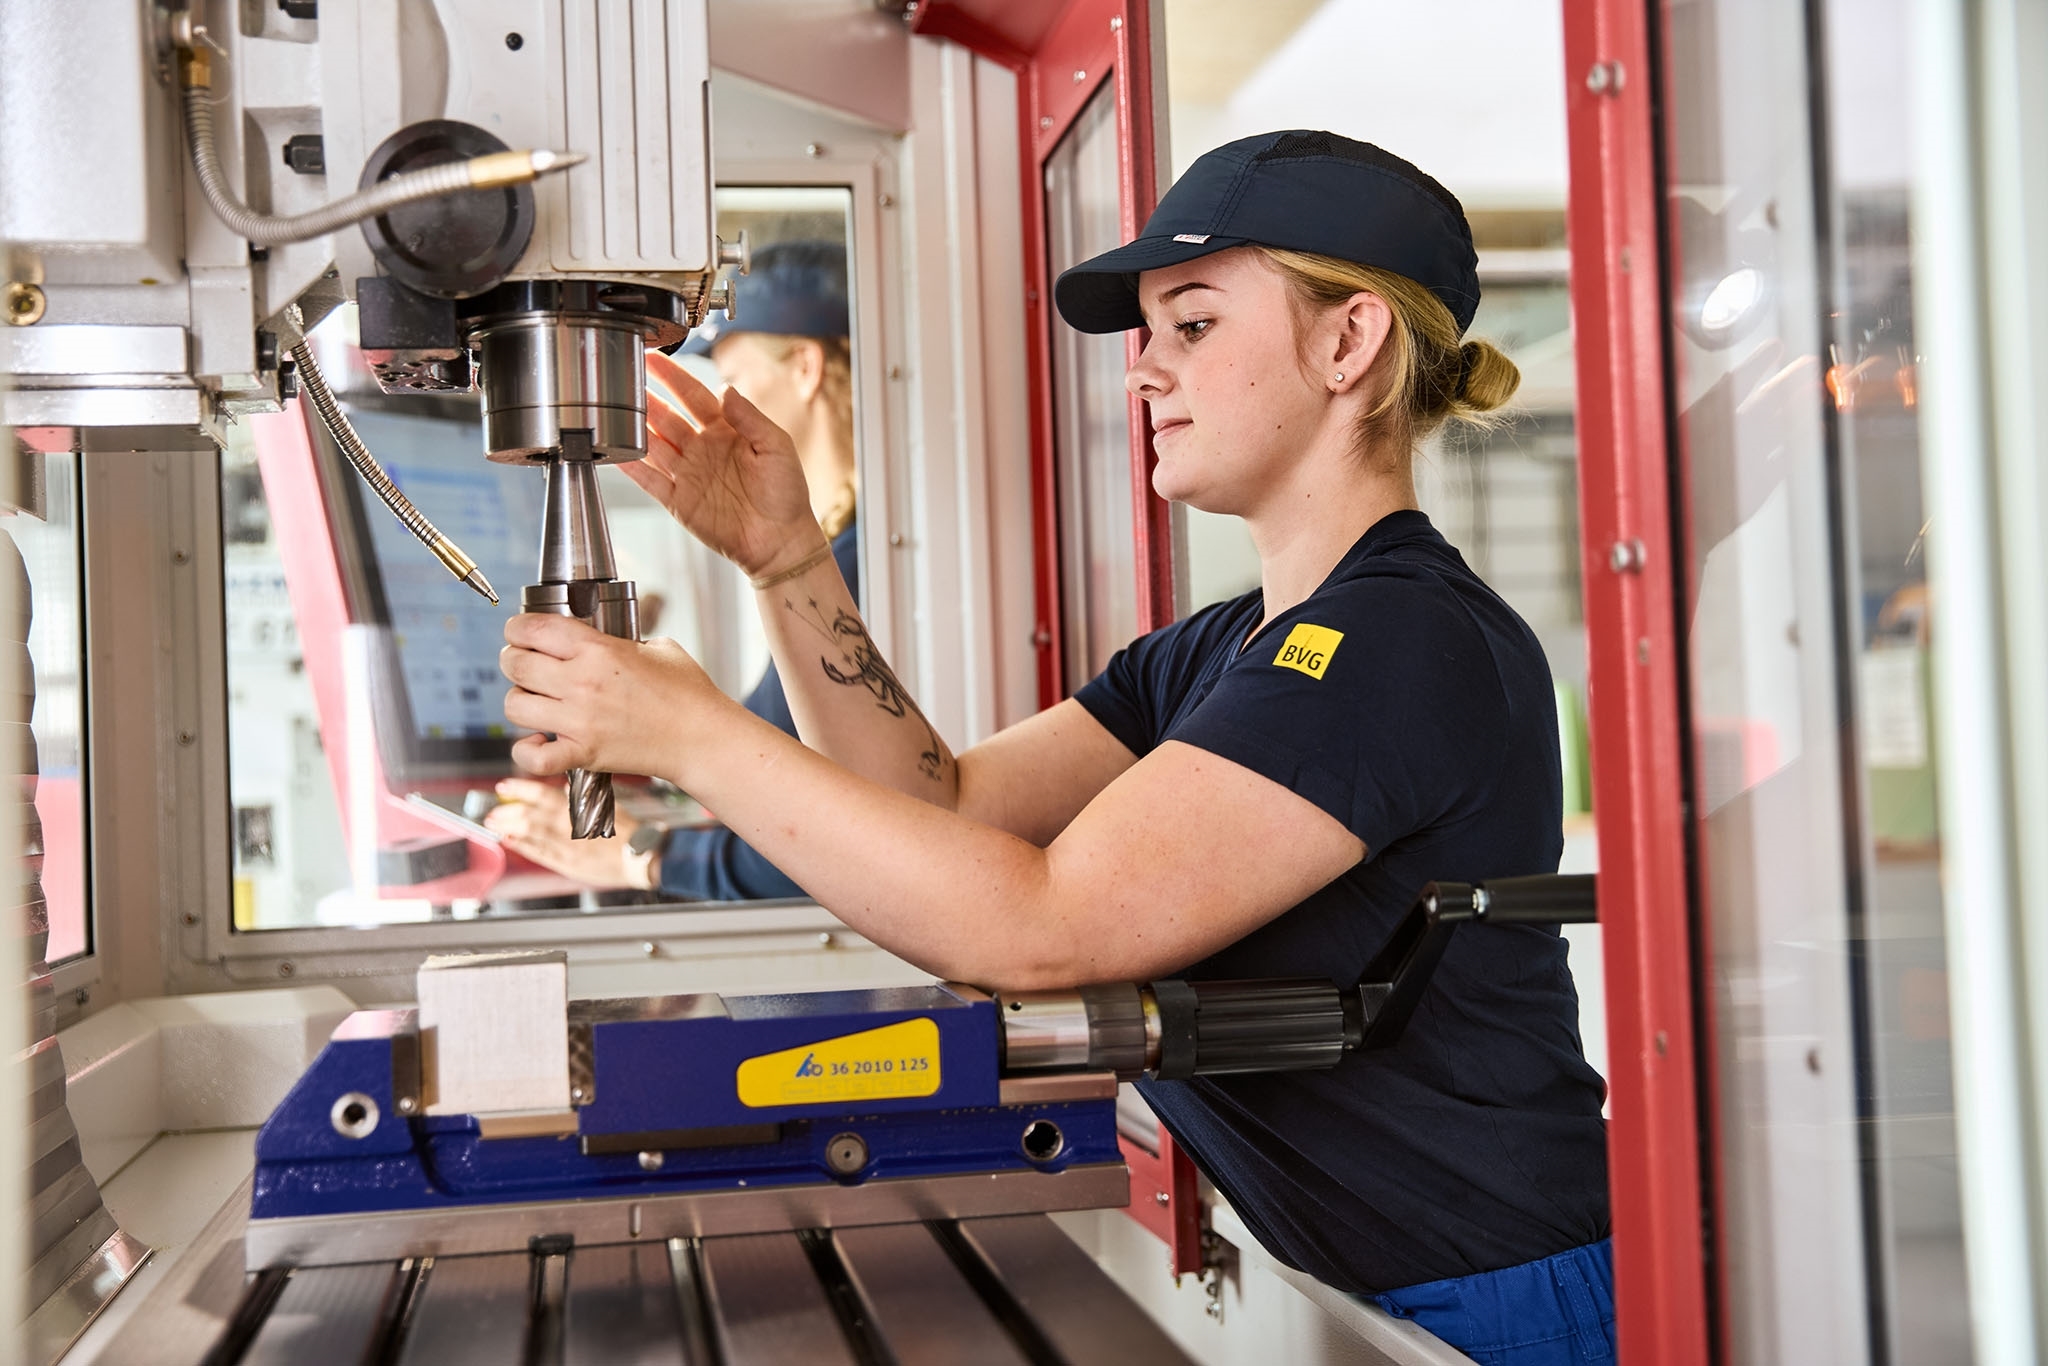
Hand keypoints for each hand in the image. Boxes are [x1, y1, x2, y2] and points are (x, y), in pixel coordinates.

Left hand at [485, 778, 642, 888]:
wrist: (639, 858)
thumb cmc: (628, 832)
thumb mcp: (606, 806)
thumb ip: (582, 797)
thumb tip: (564, 788)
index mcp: (578, 809)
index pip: (541, 795)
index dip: (519, 789)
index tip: (504, 786)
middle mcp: (567, 827)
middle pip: (528, 816)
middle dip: (507, 812)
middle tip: (492, 808)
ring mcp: (564, 846)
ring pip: (528, 835)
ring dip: (507, 828)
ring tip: (494, 824)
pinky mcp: (565, 863)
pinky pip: (537, 853)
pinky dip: (519, 846)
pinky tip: (508, 841)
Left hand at [500, 614, 729, 781]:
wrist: (702, 738)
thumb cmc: (687, 693)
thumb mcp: (657, 648)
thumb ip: (619, 641)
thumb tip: (596, 641)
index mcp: (599, 649)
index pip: (532, 628)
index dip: (517, 628)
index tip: (520, 633)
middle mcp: (582, 682)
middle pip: (514, 664)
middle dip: (514, 661)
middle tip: (525, 665)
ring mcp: (580, 721)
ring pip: (513, 706)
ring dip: (520, 701)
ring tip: (537, 701)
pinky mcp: (583, 753)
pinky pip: (532, 757)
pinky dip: (527, 750)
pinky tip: (540, 740)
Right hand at [636, 349, 828, 578]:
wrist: (780, 542)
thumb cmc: (787, 495)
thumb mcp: (776, 447)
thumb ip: (750, 417)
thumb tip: (725, 390)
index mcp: (727, 431)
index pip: (694, 395)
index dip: (673, 376)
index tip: (654, 358)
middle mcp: (704, 449)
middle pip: (667, 417)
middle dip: (646, 397)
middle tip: (623, 380)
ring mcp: (690, 474)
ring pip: (654, 445)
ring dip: (635, 427)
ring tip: (613, 408)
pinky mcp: (680, 501)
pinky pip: (650, 480)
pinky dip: (632, 467)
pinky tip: (614, 452)